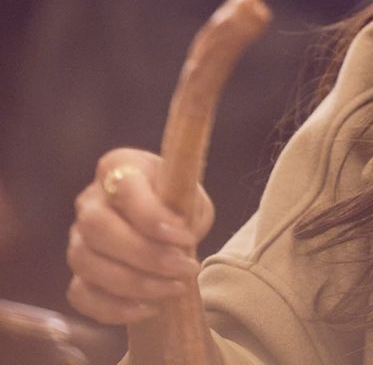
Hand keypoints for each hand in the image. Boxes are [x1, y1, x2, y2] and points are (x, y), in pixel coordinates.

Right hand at [66, 148, 213, 323]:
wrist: (166, 223)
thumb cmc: (177, 202)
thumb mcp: (191, 195)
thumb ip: (185, 208)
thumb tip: (178, 237)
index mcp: (119, 167)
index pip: (125, 189)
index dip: (154, 217)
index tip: (186, 237)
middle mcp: (90, 200)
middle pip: (97, 228)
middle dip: (145, 255)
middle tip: (186, 268)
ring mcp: (77, 237)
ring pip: (86, 262)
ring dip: (135, 283)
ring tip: (175, 288)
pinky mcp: (77, 271)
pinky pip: (80, 294)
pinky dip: (113, 308)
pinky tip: (149, 308)